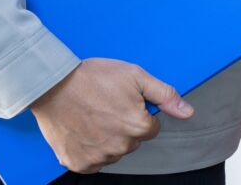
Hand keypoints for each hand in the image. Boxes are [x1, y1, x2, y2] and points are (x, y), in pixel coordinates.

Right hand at [30, 58, 193, 173]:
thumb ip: (165, 96)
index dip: (139, 114)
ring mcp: (97, 157)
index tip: (123, 102)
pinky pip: (93, 163)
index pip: (151, 128)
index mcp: (137, 126)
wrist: (52, 84)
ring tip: (92, 116)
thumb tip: (188, 112)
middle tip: (106, 107)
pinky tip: (83, 131)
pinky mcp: (77, 163)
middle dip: (124, 127)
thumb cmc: (94, 77)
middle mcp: (120, 146)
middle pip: (133, 141)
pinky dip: (89, 150)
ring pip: (114, 152)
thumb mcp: (136, 76)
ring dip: (107, 139)